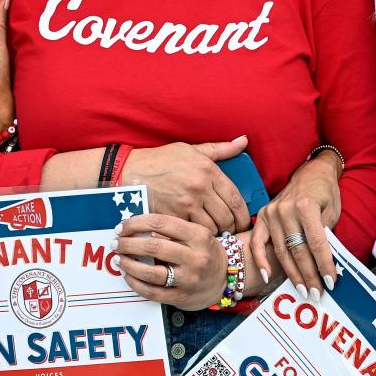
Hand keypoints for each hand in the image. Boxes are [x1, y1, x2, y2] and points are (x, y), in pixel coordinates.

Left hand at [114, 214, 227, 310]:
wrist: (227, 277)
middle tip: (115, 243)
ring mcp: (189, 279)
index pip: (160, 223)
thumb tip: (137, 225)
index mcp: (197, 235)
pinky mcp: (182, 297)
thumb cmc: (204, 250)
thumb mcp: (195, 233)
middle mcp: (195, 257)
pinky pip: (153, 292)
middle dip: (128, 244)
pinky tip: (128, 276)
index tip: (122, 226)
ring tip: (118, 259)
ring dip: (129, 264)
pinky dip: (136, 284)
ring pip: (151, 272)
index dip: (136, 224)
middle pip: (154, 246)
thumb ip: (170, 229)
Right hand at [122, 137, 250, 234]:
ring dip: (215, 232)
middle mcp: (200, 187)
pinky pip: (193, 231)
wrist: (130, 171)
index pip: (236, 198)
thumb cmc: (161, 160)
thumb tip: (243, 141)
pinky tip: (196, 232)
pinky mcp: (173, 216)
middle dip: (232, 227)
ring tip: (214, 232)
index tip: (244, 222)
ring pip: (213, 228)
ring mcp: (186, 203)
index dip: (244, 215)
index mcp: (208, 170)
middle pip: (227, 217)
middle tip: (231, 230)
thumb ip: (220, 149)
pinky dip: (197, 234)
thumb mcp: (191, 150)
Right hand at [249, 151, 341, 299]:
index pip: (316, 243)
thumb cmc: (324, 193)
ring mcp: (271, 213)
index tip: (330, 283)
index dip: (324, 265)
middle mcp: (285, 209)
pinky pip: (258, 242)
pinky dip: (260, 260)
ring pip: (281, 251)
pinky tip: (266, 276)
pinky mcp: (262, 216)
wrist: (310, 173)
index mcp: (305, 205)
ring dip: (292, 273)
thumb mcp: (332, 211)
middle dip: (309, 275)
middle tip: (316, 294)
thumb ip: (326, 235)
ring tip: (301, 290)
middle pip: (298, 250)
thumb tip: (326, 266)